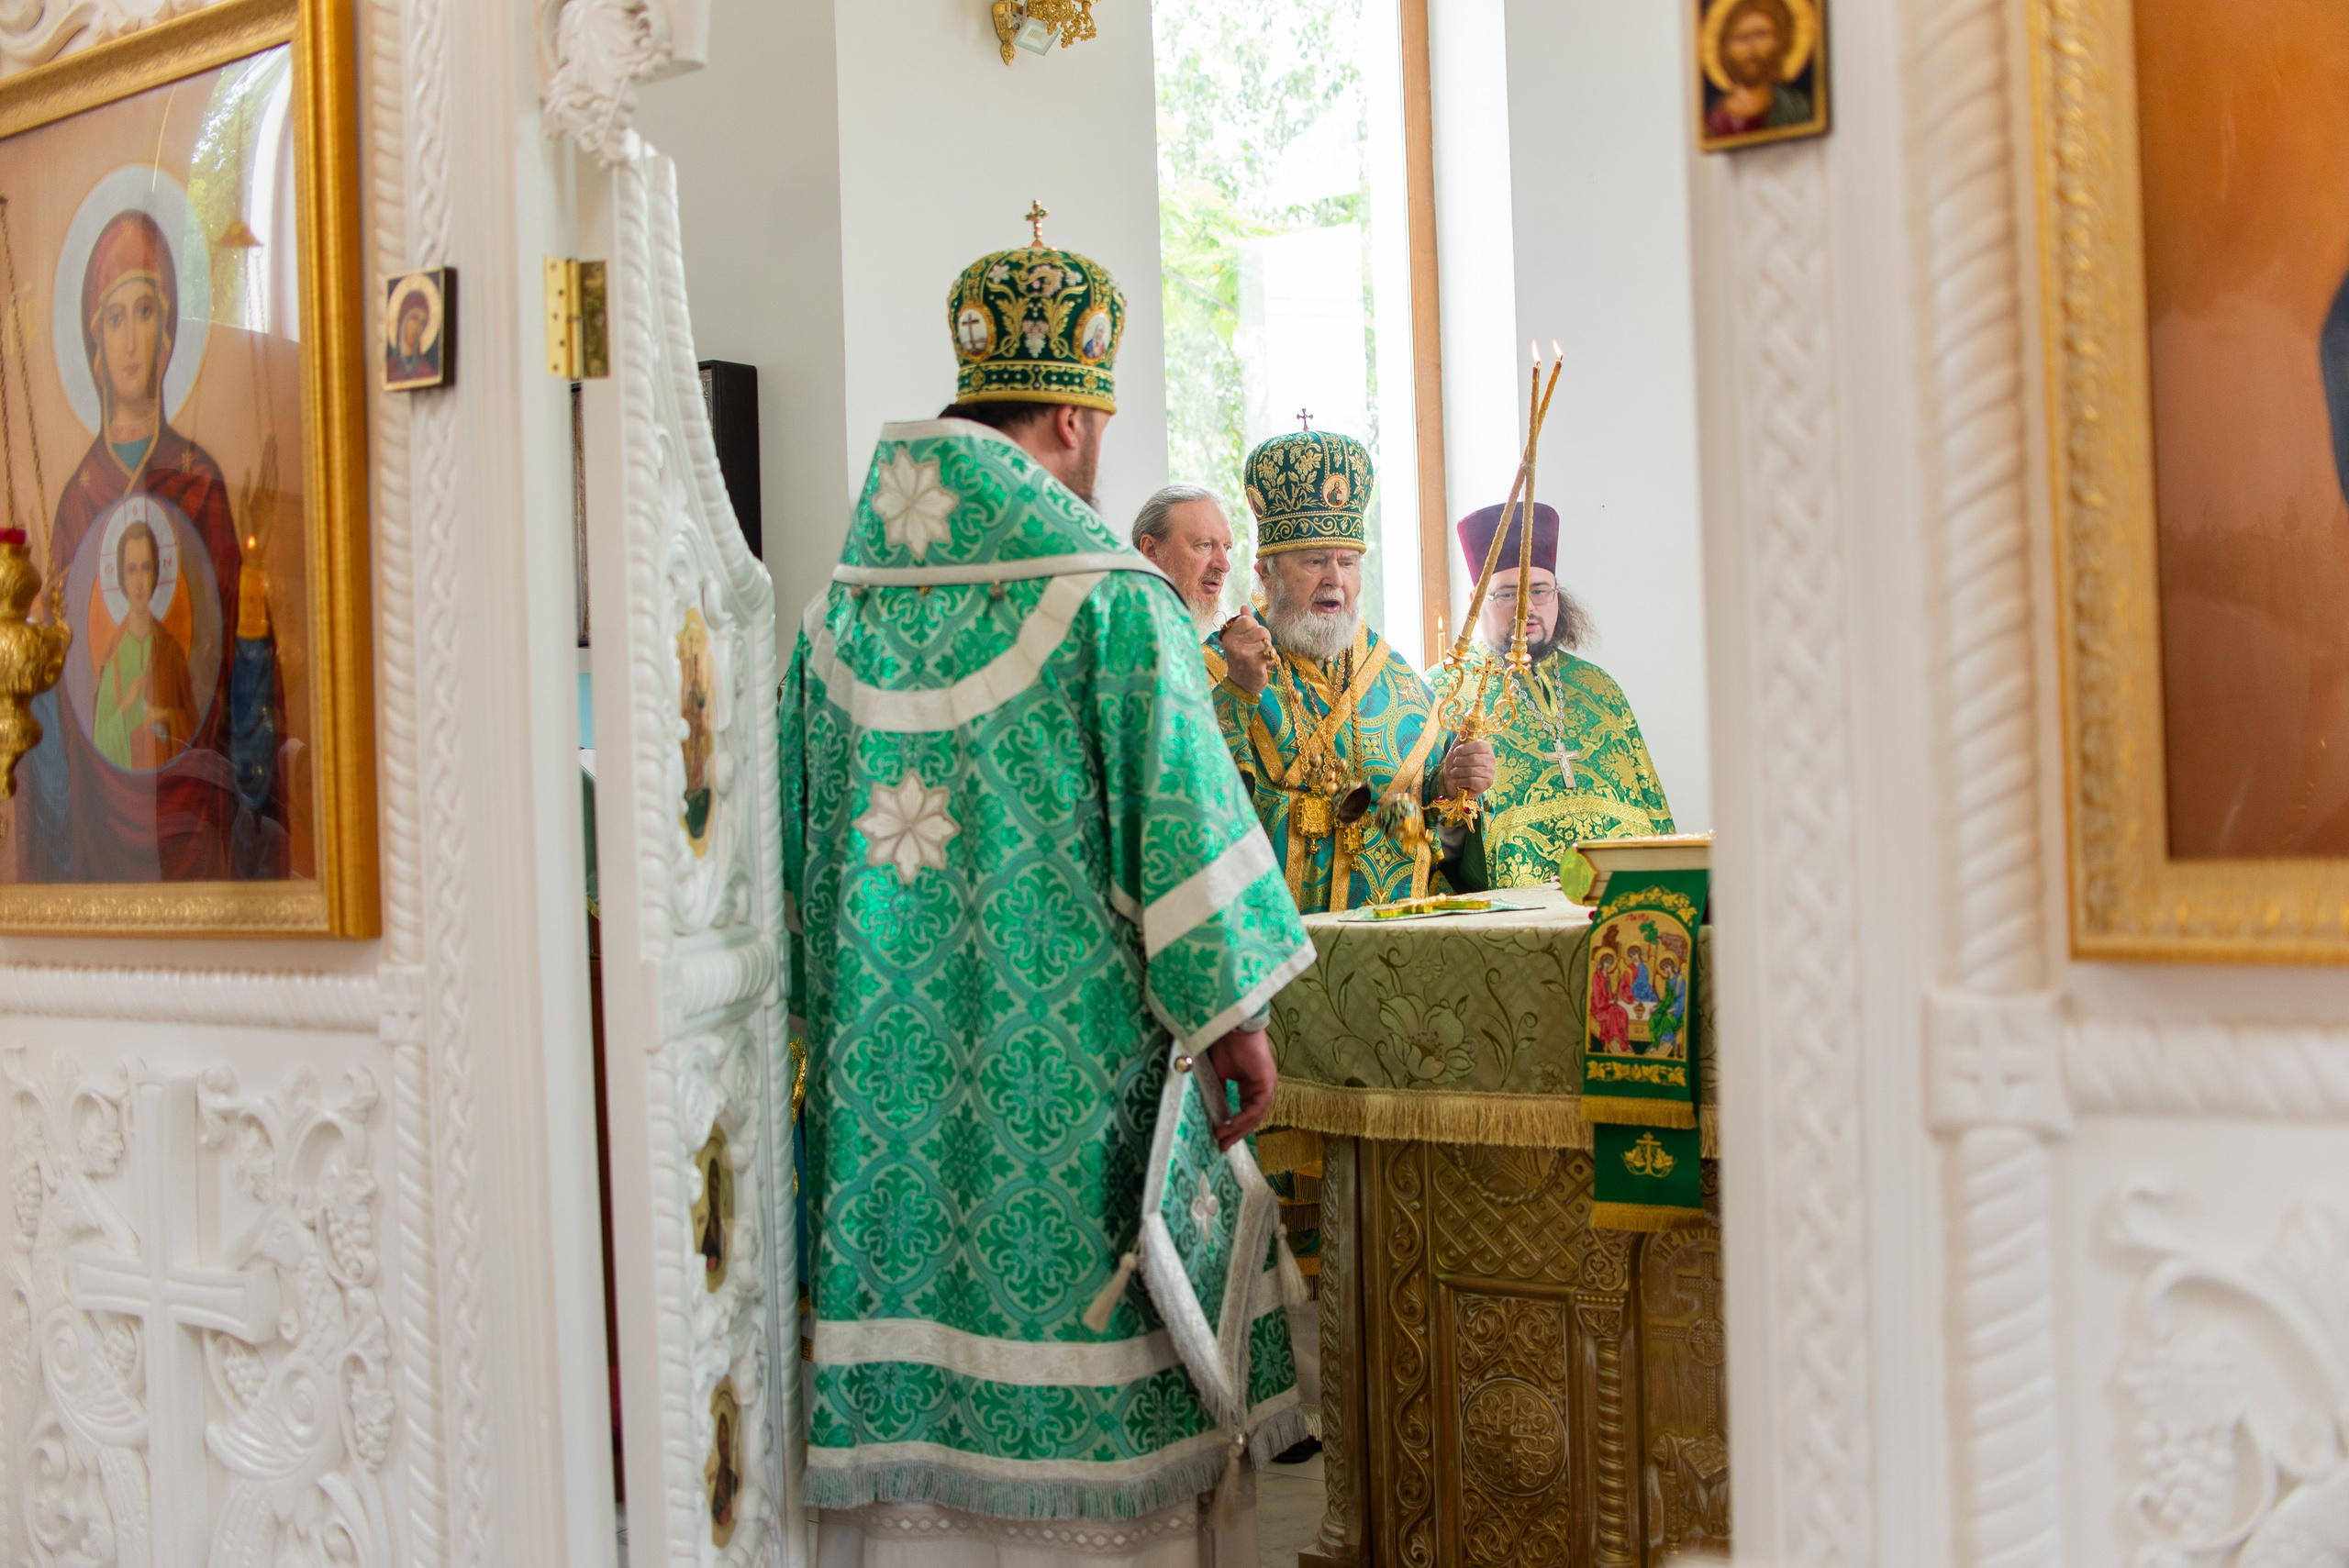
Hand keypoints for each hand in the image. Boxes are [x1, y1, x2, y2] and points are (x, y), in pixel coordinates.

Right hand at [1201, 1027, 1277, 1148]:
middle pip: (1252, 1118)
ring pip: (1255, 1116)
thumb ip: (1218, 1092)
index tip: (1219, 1138)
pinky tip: (1230, 1126)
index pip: (1245, 1112)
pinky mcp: (1268, 1083)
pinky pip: (1257, 1108)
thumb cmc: (1224, 1044)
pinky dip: (1243, 1119)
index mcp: (1251, 1085)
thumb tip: (1212, 1111)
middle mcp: (1261, 1087)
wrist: (1230, 1027)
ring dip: (1238, 1129)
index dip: (1233, 1127)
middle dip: (1236, 1134)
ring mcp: (1267, 1085)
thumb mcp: (1217, 1074)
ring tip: (1222, 1138)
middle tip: (1222, 1147)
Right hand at [1219, 613, 1272, 698]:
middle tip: (1255, 652)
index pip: (1248, 620)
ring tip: (1259, 660)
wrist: (1240, 686)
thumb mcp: (1239, 641)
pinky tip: (1263, 667)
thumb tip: (1244, 606)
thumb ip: (1243, 622)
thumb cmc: (1242, 661)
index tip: (1250, 641)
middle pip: (1261, 629)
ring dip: (1267, 652)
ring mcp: (1244, 654)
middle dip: (1263, 640)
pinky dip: (1271, 661)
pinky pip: (1272, 654)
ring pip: (1267, 642)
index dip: (1254, 628)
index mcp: (1229, 635)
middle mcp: (1234, 644)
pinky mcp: (1255, 664)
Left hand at [1440, 737, 1496, 796]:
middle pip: (1473, 759)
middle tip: (1454, 765)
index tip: (1455, 752)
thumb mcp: (1457, 750)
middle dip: (1458, 762)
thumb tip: (1463, 724)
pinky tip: (1457, 781)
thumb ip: (1461, 739)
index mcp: (1487, 749)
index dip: (1464, 748)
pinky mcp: (1487, 784)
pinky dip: (1460, 781)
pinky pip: (1471, 780)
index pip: (1479, 745)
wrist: (1457, 784)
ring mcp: (1491, 772)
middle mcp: (1492, 760)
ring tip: (1453, 773)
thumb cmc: (1458, 765)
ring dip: (1457, 772)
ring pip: (1471, 770)